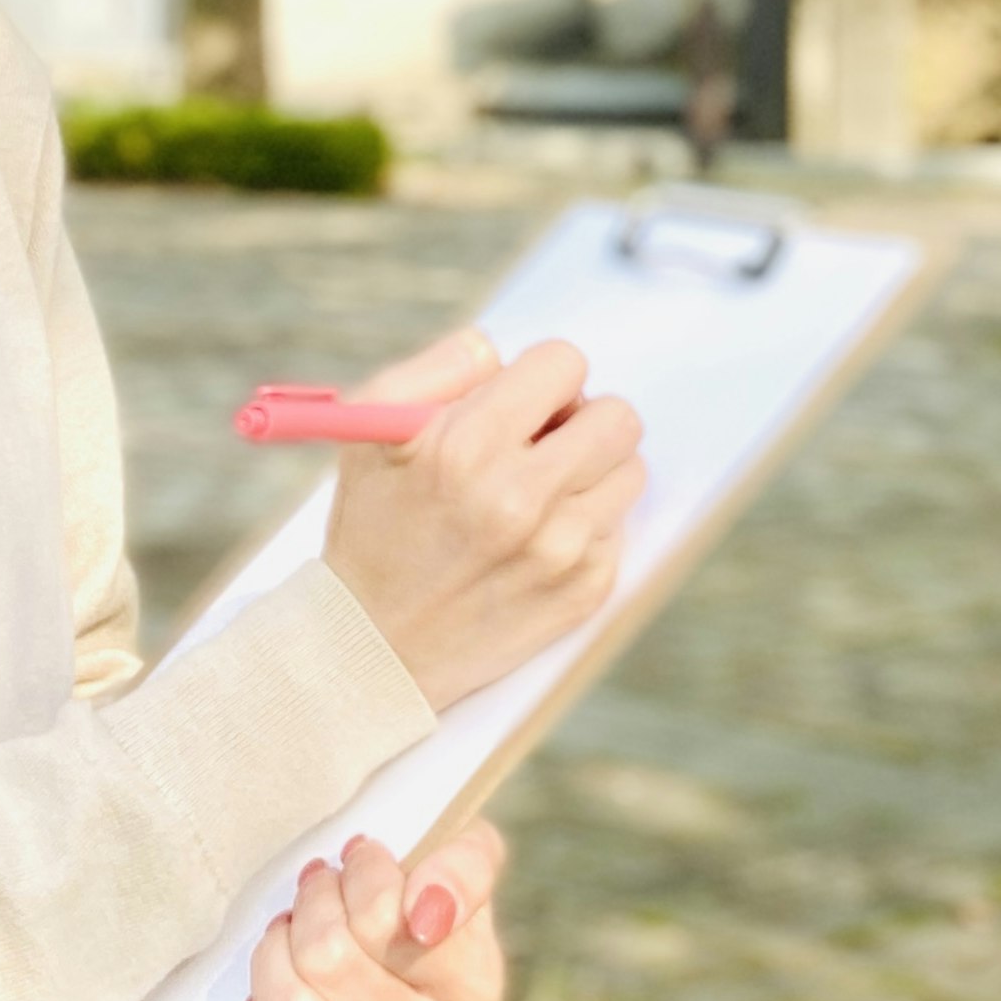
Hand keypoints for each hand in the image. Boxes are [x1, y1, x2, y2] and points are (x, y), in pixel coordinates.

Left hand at [226, 825, 510, 1000]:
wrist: (358, 919)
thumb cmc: (409, 880)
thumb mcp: (457, 847)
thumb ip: (463, 869)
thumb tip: (428, 915)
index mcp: (473, 986)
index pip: (396, 926)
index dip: (364, 878)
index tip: (361, 855)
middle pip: (330, 961)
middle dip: (313, 906)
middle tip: (319, 886)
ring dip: (274, 954)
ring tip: (288, 929)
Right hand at [322, 330, 645, 708]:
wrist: (374, 647)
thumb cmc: (373, 525)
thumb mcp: (370, 429)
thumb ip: (438, 368)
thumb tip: (502, 352)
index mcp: (467, 447)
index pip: (565, 364)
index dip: (542, 378)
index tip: (523, 404)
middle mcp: (520, 499)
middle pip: (617, 417)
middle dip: (580, 420)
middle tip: (542, 444)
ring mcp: (560, 552)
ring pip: (629, 469)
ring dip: (591, 472)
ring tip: (539, 493)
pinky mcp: (585, 592)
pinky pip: (619, 527)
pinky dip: (585, 526)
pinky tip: (535, 543)